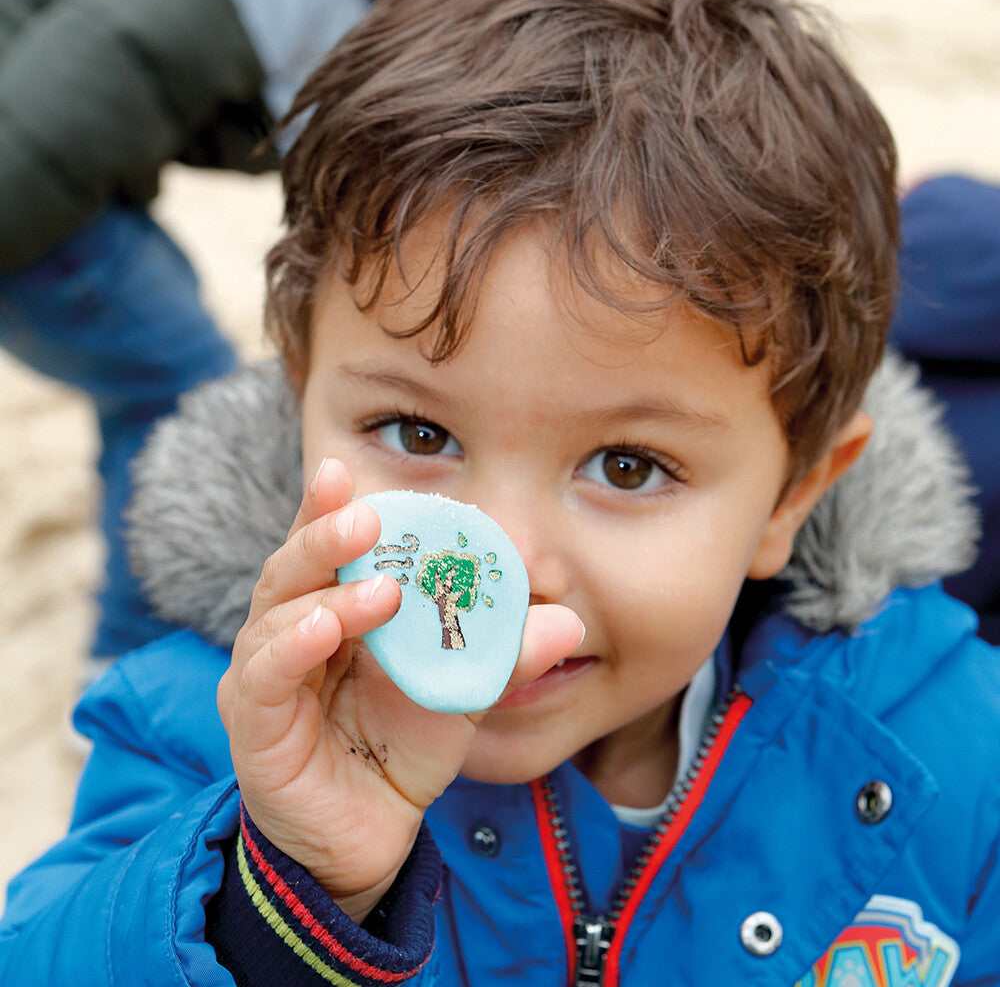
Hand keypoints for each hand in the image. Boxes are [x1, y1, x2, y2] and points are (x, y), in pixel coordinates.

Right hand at [218, 458, 583, 922]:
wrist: (373, 833)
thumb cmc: (405, 746)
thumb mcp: (460, 692)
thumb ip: (503, 656)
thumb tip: (570, 623)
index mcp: (332, 609)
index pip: (324, 548)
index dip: (327, 507)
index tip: (346, 470)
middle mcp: (288, 631)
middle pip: (293, 567)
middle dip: (325, 535)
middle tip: (368, 518)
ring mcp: (264, 675)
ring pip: (275, 613)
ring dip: (328, 594)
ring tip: (380, 591)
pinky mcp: (253, 724)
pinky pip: (263, 676)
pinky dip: (290, 647)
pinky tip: (322, 630)